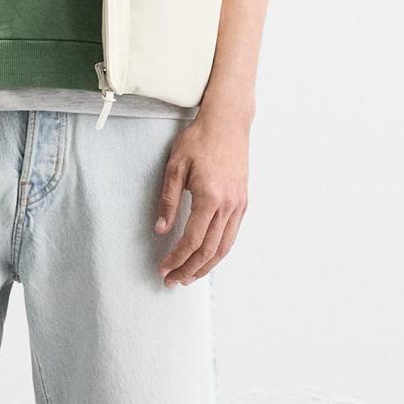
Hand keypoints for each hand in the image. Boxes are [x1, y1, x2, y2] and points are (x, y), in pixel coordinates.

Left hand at [153, 103, 250, 284]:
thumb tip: (161, 230)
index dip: (176, 258)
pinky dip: (218, 252)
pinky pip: (231, 235)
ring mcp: (239, 204)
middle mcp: (228, 205)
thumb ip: (168, 200)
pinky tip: (206, 257)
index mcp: (210, 196)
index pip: (192, 239)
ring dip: (206, 266)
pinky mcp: (243, 202)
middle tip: (172, 281)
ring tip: (188, 276)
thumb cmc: (199, 139)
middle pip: (209, 250)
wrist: (228, 122)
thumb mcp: (175, 166)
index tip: (163, 268)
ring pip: (224, 247)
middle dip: (189, 269)